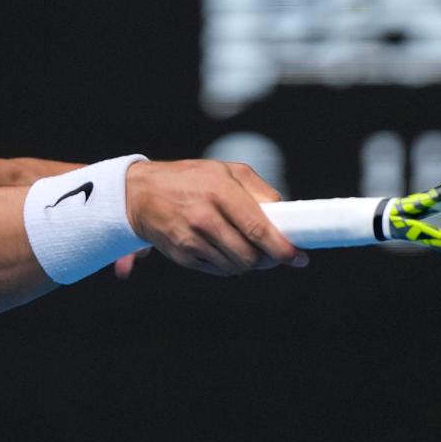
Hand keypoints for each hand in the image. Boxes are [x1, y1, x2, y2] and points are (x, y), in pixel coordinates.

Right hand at [122, 160, 307, 276]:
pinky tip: (225, 248)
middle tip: (276, 254)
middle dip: (269, 260)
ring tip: (248, 248)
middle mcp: (204, 217)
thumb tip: (286, 216)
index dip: (283, 248)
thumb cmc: (190, 179)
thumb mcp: (226, 170)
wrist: (140, 194)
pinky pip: (218, 271)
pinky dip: (229, 264)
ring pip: (236, 267)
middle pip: (250, 256)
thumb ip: (259, 191)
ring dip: (249, 263)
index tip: (300, 257)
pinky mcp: (183, 256)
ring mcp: (191, 240)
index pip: (258, 229)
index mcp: (219, 190)